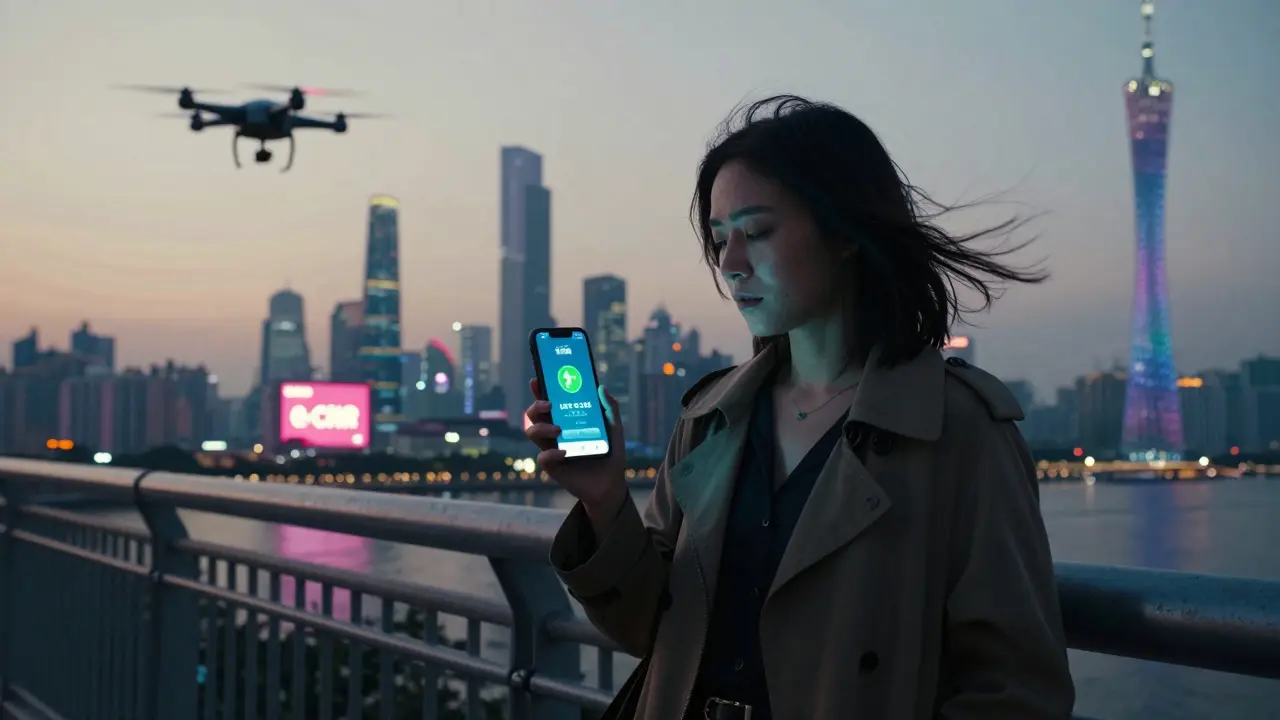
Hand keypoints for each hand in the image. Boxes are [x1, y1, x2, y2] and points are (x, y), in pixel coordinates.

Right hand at [525, 378, 628, 513]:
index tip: (537, 381)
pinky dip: (550, 454)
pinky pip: (542, 458)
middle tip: (549, 405)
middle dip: (536, 406)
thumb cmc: (610, 454)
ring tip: (558, 429)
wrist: (611, 484)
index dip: (539, 391)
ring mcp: (552, 449)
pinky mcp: (553, 466)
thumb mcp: (614, 429)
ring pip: (533, 432)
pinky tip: (564, 453)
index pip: (548, 403)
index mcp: (566, 420)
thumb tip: (602, 388)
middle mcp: (555, 433)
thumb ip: (610, 408)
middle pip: (534, 415)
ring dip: (541, 427)